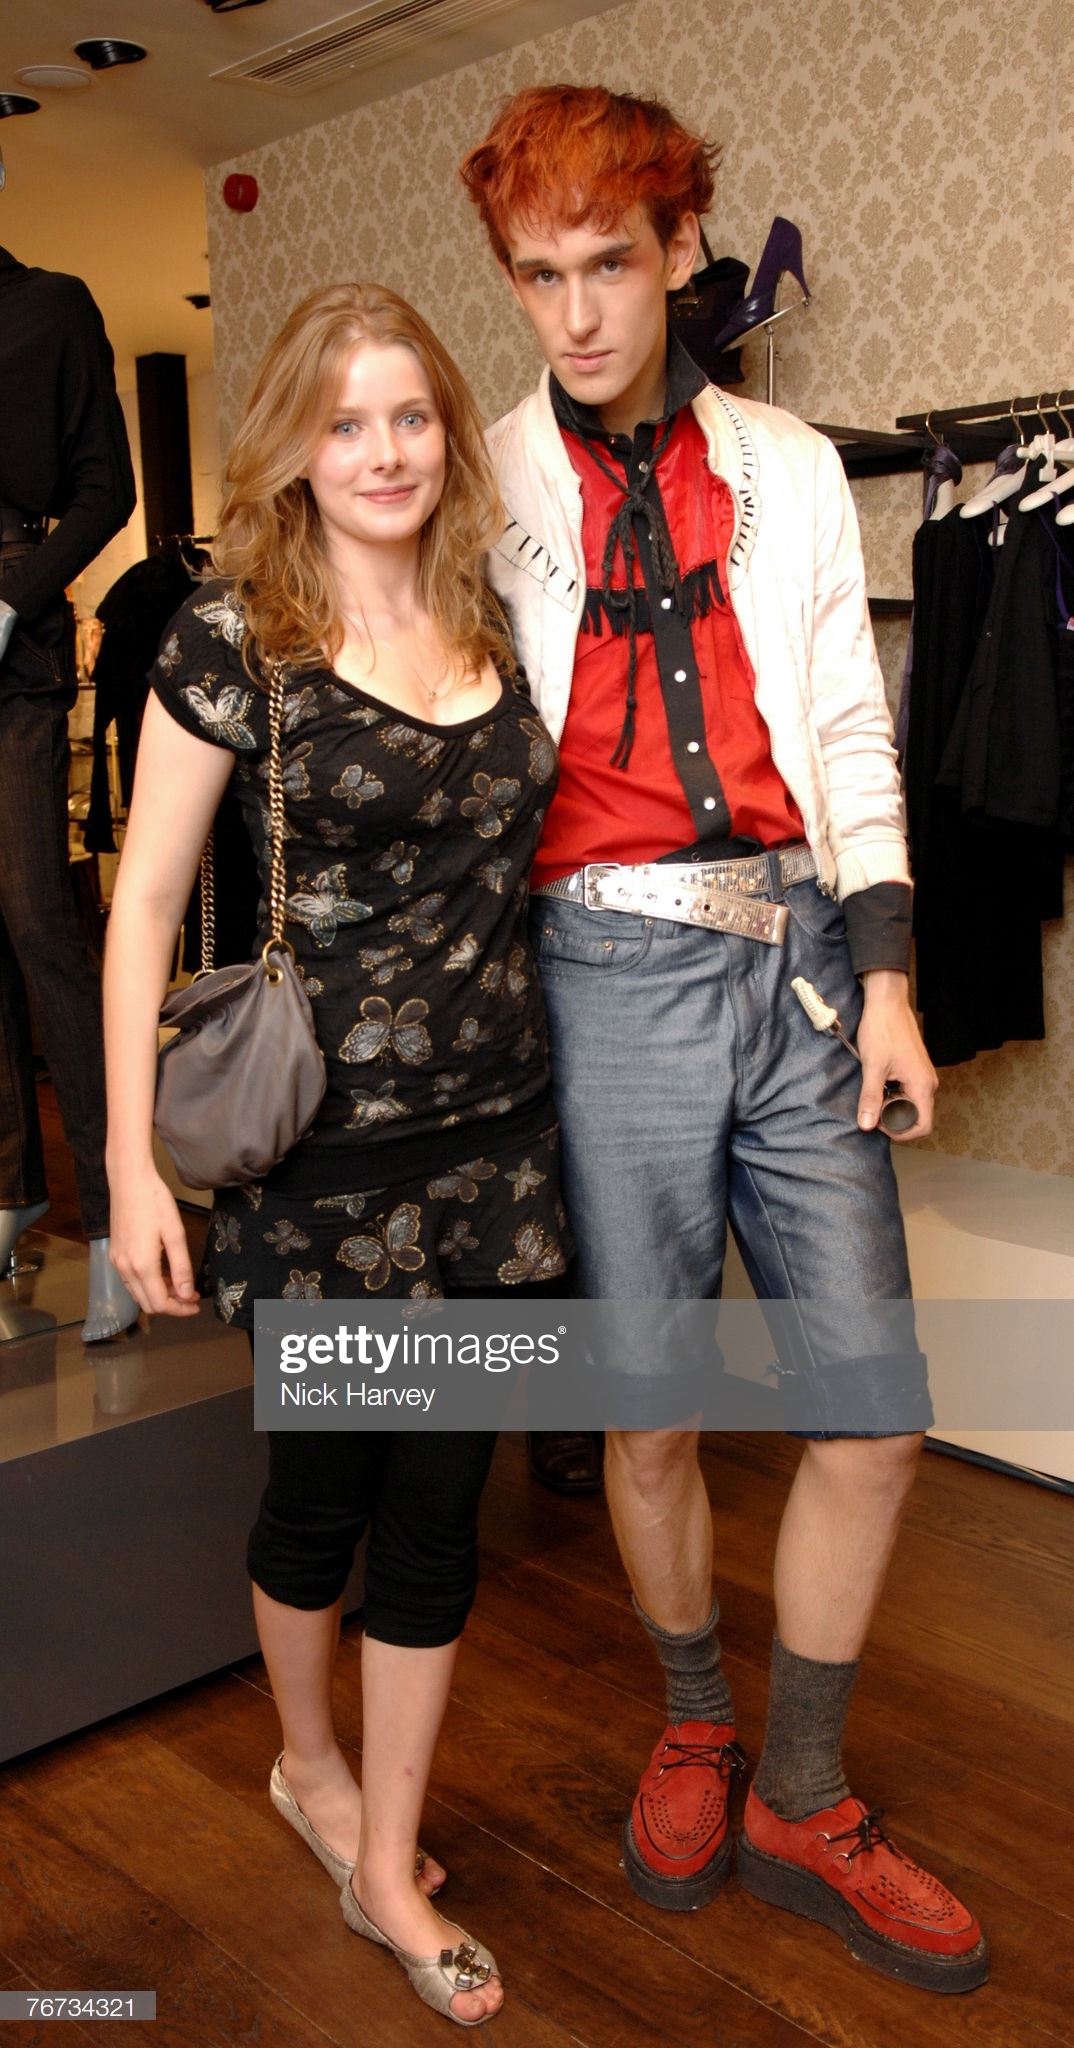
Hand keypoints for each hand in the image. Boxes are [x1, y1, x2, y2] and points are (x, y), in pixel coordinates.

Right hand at [108, 1165, 200, 1315]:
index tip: (195, 1303)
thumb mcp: (175, 1234)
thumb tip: (186, 1293)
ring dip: (158, 1295)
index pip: (160, 1303)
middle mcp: (125, 1268)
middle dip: (171, 1305)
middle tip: (191, 1296)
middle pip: (148, 1304)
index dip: (180, 1309)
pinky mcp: (115, 1254)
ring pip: (138, 1294)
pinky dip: (147, 1284)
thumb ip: (181, 1267)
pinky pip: (130, 1281)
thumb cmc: (154, 1201)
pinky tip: (162, 1274)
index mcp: (142, 1265)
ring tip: (179, 1285)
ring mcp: (117, 1262)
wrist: (129, 1180)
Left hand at [856, 971, 936, 1140]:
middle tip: (872, 1111)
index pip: (923, 1125)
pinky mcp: (916, 1068)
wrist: (887, 1003)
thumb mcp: (873, 1067)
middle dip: (895, 1120)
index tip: (881, 1128)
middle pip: (918, 1116)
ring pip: (912, 1103)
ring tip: (874, 1096)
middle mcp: (928, 1082)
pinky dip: (895, 1094)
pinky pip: (909, 1090)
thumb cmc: (882, 1030)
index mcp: (922, 1085)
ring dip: (894, 1106)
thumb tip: (867, 1125)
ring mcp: (923, 1074)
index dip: (903, 1134)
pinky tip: (878, 1084)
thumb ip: (870, 1098)